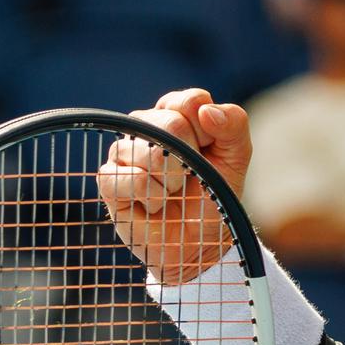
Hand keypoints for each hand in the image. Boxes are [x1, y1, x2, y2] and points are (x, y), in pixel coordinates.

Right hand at [98, 89, 251, 284]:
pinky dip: (154, 198)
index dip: (208, 133)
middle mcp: (147, 125)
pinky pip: (135, 179)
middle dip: (192, 160)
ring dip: (173, 182)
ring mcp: (124, 151)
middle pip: (172, 123)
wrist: (200, 243)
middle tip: (191, 178)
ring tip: (171, 193)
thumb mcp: (236, 159)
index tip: (210, 154)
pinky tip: (154, 206)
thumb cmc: (215, 197)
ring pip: (152, 152)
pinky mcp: (108, 179)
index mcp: (177, 113)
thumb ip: (234, 125)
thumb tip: (207, 110)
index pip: (191, 101)